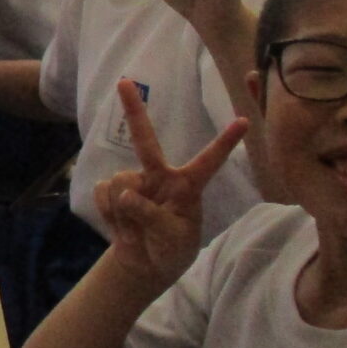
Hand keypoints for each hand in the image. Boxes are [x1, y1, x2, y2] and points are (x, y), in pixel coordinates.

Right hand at [92, 80, 246, 284]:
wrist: (145, 265)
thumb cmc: (171, 248)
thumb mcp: (172, 237)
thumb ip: (151, 215)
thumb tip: (125, 192)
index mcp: (187, 186)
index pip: (209, 161)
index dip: (225, 142)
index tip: (244, 121)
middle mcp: (160, 176)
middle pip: (146, 140)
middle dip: (134, 111)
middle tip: (124, 82)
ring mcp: (136, 183)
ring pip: (120, 180)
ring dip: (122, 209)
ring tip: (134, 229)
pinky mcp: (113, 193)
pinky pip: (102, 192)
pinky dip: (107, 211)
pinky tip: (119, 225)